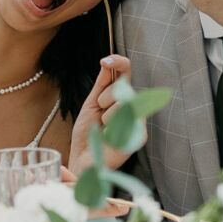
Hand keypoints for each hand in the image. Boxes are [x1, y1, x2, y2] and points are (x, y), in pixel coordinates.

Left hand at [69, 55, 132, 174]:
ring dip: (107, 112)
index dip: (119, 63)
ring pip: (125, 101)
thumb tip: (107, 63)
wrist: (83, 160)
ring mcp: (138, 121)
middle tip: (99, 109)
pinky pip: (127, 119)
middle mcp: (133, 107)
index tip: (105, 60)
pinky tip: (108, 135)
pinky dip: (112, 125)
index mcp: (122, 98)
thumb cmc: (88, 134)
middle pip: (125, 86)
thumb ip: (101, 85)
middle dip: (106, 95)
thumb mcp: (91, 105)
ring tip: (103, 126)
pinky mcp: (139, 135)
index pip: (126, 73)